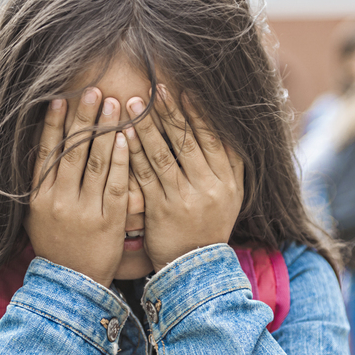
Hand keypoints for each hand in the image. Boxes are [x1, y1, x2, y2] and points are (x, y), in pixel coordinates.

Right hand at [26, 88, 128, 286]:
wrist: (71, 284)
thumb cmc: (57, 245)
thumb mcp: (38, 215)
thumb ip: (42, 183)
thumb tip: (44, 147)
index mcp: (38, 197)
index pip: (44, 152)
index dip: (52, 124)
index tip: (59, 97)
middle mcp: (58, 200)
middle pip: (70, 150)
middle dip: (82, 118)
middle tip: (92, 89)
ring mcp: (83, 210)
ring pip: (93, 163)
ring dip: (103, 130)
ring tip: (113, 103)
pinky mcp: (107, 221)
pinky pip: (115, 184)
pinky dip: (120, 159)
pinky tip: (127, 137)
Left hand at [125, 87, 243, 271]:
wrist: (196, 267)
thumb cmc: (210, 224)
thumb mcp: (232, 195)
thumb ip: (229, 163)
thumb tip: (228, 124)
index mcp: (228, 180)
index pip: (213, 138)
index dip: (198, 113)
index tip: (184, 89)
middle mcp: (210, 187)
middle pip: (187, 142)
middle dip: (169, 112)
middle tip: (154, 88)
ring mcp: (185, 199)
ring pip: (164, 155)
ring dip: (147, 126)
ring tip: (132, 103)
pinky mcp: (161, 210)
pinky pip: (145, 176)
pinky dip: (134, 153)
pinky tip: (123, 134)